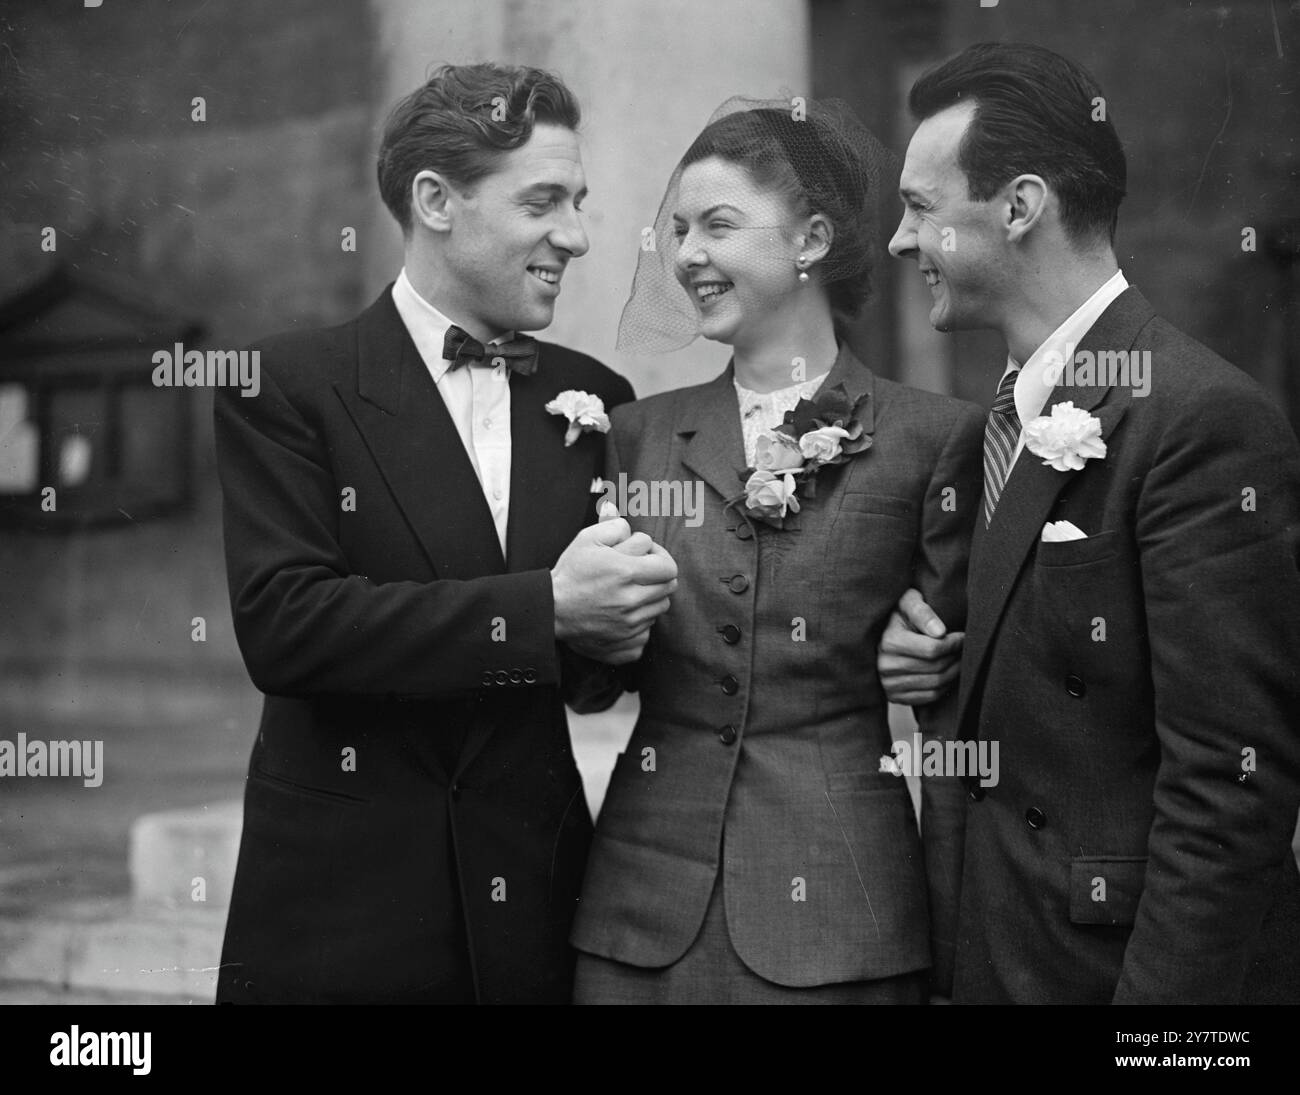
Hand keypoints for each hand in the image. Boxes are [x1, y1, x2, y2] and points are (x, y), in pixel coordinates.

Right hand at [553, 509, 677, 664]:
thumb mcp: (586, 540)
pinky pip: (647, 633)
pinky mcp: (626, 644)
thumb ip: (612, 526)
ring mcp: (630, 626)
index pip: (669, 567)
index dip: (660, 557)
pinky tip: (622, 614)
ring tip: (628, 592)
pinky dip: (640, 624)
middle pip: (669, 588)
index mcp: (626, 572)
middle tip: (638, 572)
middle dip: (657, 577)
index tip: (645, 556)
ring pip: (659, 609)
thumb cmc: (570, 574)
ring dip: (650, 599)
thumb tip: (620, 514)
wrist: (550, 612)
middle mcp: (631, 601)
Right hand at [877, 588, 963, 705]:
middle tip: (963, 648)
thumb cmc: (896, 613)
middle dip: (955, 657)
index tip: (962, 636)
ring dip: (953, 672)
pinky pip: (929, 697)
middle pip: (936, 668)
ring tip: (957, 658)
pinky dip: (944, 686)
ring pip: (935, 684)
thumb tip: (940, 632)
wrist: (875, 633)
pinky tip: (946, 672)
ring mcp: (888, 684)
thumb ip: (923, 613)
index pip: (933, 649)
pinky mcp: (893, 696)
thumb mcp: (906, 601)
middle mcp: (885, 666)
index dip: (954, 643)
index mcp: (888, 642)